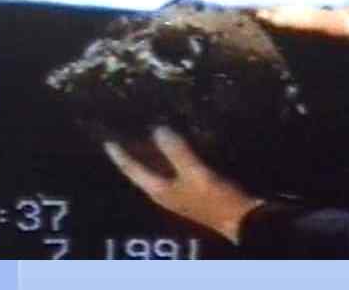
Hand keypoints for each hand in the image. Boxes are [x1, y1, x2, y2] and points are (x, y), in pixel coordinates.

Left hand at [103, 126, 263, 243]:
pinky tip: (180, 141)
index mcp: (159, 190)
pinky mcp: (194, 187)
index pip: (133, 170)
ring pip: (161, 167)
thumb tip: (157, 129)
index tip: (108, 140)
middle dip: (137, 150)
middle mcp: (165, 191)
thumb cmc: (214, 198)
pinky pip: (176, 167)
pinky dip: (173, 154)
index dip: (120, 155)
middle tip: (129, 128)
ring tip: (150, 130)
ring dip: (155, 151)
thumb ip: (177, 152)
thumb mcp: (195, 173)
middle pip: (145, 168)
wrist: (240, 219)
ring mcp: (179, 191)